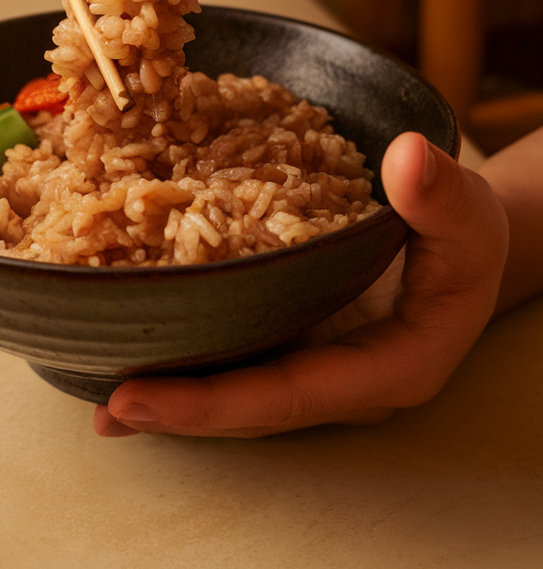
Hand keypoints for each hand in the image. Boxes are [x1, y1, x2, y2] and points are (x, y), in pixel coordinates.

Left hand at [94, 133, 508, 437]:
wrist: (458, 239)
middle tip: (104, 407)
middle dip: (178, 410)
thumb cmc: (466, 233)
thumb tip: (406, 158)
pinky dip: (187, 352)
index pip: (290, 395)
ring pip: (237, 388)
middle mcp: (339, 379)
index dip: (214, 402)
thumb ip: (444, 197)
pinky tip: (132, 339)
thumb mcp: (469, 215)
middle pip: (251, 408)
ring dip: (173, 393)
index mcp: (385, 368)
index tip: (140, 397)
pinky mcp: (291, 334)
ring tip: (99, 396)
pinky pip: (236, 352)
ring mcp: (313, 361)